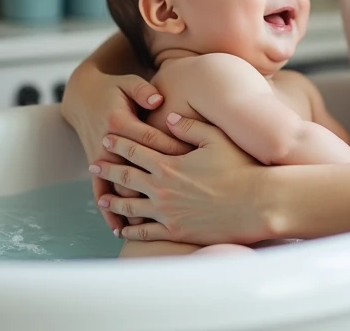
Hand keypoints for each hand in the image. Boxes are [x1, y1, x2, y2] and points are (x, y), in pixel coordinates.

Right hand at [60, 65, 192, 230]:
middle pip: (137, 168)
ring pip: (117, 186)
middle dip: (159, 185)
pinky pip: (101, 191)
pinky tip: (118, 228)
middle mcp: (108, 144)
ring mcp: (100, 157)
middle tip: (183, 201)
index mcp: (120, 122)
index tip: (194, 163)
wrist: (81, 96)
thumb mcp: (128, 82)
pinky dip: (108, 210)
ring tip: (150, 227)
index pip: (151, 140)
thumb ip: (143, 90)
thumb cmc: (113, 88)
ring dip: (132, 206)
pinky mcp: (95, 165)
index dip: (172, 150)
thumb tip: (157, 99)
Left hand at [91, 113, 271, 245]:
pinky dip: (130, 230)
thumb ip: (190, 126)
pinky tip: (122, 229)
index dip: (119, 144)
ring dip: (113, 200)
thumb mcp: (216, 138)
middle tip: (93, 163)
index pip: (136, 151)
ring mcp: (166, 213)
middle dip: (108, 169)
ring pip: (130, 206)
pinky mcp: (175, 232)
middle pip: (126, 177)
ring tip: (102, 197)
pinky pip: (144, 232)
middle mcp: (162, 189)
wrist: (255, 203)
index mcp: (169, 164)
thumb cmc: (240, 168)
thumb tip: (169, 118)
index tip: (106, 138)